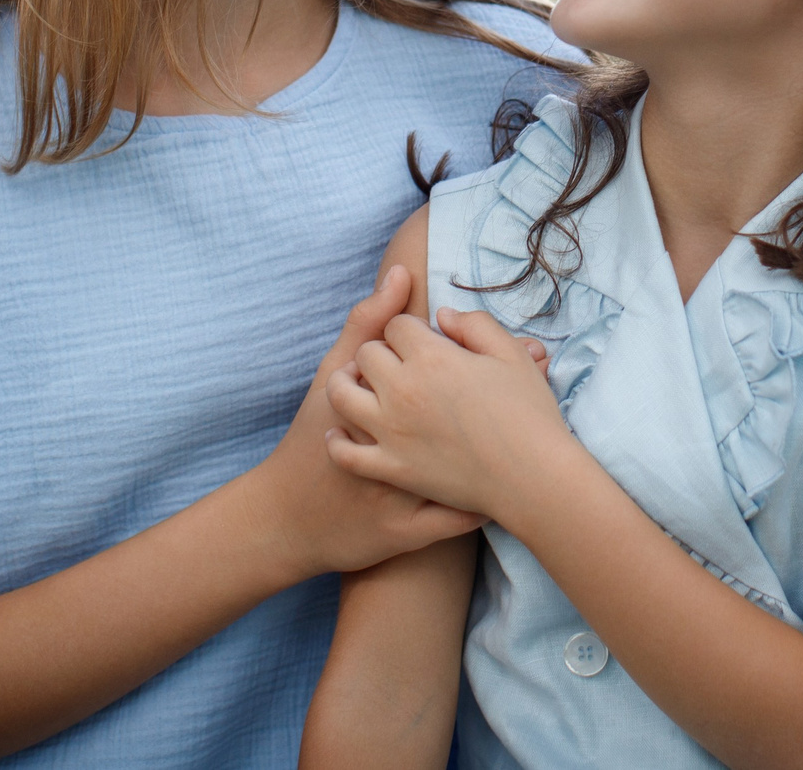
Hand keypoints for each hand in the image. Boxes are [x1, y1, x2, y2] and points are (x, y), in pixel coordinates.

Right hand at [251, 267, 489, 577]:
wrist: (285, 518)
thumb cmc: (308, 438)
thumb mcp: (331, 374)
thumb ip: (367, 322)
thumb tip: (404, 269)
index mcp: (383, 396)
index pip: (440, 366)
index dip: (464, 364)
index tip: (469, 366)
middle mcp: (394, 441)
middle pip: (462, 412)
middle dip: (492, 403)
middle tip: (507, 395)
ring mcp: (401, 491)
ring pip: (467, 472)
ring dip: (497, 456)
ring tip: (517, 442)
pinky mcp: (404, 532)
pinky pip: (454, 520)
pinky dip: (481, 508)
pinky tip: (501, 495)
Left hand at [325, 304, 576, 523]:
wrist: (533, 478)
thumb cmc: (530, 415)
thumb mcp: (511, 355)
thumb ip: (476, 324)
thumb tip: (442, 315)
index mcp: (431, 357)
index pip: (397, 325)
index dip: (410, 329)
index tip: (423, 342)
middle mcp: (402, 389)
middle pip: (366, 354)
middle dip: (381, 352)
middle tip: (399, 365)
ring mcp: (391, 431)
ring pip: (341, 393)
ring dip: (346, 384)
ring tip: (359, 388)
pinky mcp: (391, 468)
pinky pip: (345, 452)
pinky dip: (338, 441)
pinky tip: (342, 433)